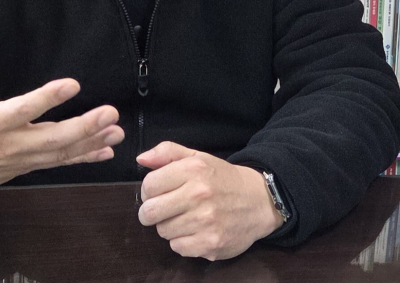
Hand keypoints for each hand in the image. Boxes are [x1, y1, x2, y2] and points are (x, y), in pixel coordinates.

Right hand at [0, 26, 124, 196]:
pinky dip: (84, 158)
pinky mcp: (28, 166)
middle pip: (52, 138)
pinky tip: (106, 151)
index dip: (48, 98)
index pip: (24, 109)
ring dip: (91, 143)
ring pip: (60, 153)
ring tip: (116, 130)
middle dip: (84, 127)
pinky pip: (59, 163)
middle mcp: (11, 143)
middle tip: (110, 113)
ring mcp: (22, 159)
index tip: (73, 84)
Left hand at [136, 142, 283, 260]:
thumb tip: (141, 159)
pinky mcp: (211, 244)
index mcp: (193, 170)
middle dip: (151, 211)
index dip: (149, 190)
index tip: (158, 191)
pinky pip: (177, 247)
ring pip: (162, 231)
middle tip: (163, 208)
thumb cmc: (222, 178)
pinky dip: (182, 240)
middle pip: (150, 212)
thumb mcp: (197, 156)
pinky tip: (195, 230)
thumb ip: (167, 152)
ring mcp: (205, 222)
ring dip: (168, 225)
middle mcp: (198, 195)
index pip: (149, 185)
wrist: (259, 201)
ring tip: (184, 217)